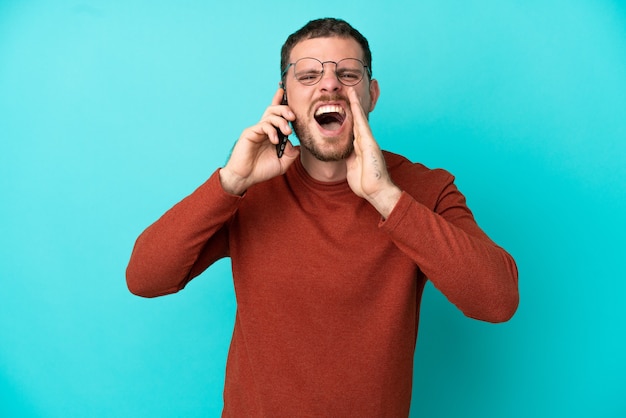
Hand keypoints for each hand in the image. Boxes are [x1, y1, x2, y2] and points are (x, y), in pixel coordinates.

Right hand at [220, 87, 298, 194]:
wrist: (245, 178)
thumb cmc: (262, 170)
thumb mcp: (283, 163)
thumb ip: (292, 153)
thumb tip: (297, 144)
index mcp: (272, 133)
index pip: (277, 115)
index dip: (281, 102)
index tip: (284, 90)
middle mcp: (265, 129)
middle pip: (274, 110)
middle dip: (285, 109)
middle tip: (293, 117)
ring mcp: (257, 130)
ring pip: (270, 115)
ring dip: (281, 121)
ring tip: (286, 131)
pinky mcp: (250, 133)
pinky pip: (263, 125)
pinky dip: (271, 131)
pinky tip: (275, 141)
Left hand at [345, 88, 401, 218]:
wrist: (376, 191)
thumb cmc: (365, 184)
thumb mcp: (352, 168)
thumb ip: (349, 158)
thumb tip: (344, 153)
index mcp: (359, 148)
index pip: (352, 129)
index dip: (348, 117)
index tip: (342, 107)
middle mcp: (364, 141)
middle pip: (356, 120)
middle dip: (352, 106)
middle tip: (348, 91)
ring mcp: (367, 141)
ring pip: (359, 118)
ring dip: (355, 104)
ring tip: (350, 90)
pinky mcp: (369, 142)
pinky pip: (361, 123)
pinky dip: (357, 111)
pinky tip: (353, 100)